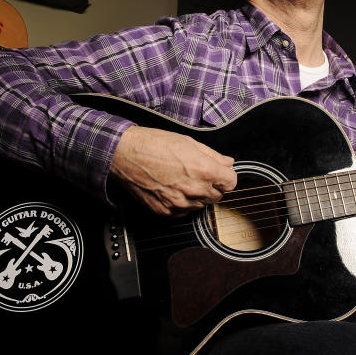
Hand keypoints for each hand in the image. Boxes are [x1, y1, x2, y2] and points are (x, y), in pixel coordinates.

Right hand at [109, 126, 236, 216]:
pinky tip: (172, 189)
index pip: (231, 183)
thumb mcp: (188, 142)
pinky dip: (182, 204)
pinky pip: (183, 213)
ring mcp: (179, 203)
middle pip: (218, 196)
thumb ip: (212, 155)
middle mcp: (193, 190)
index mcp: (203, 170)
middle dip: (213, 186)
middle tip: (198, 174)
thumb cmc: (152, 144)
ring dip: (197, 195)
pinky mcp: (165, 212)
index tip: (221, 173)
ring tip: (181, 180)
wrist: (124, 154)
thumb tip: (227, 162)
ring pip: (201, 205)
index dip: (226, 176)